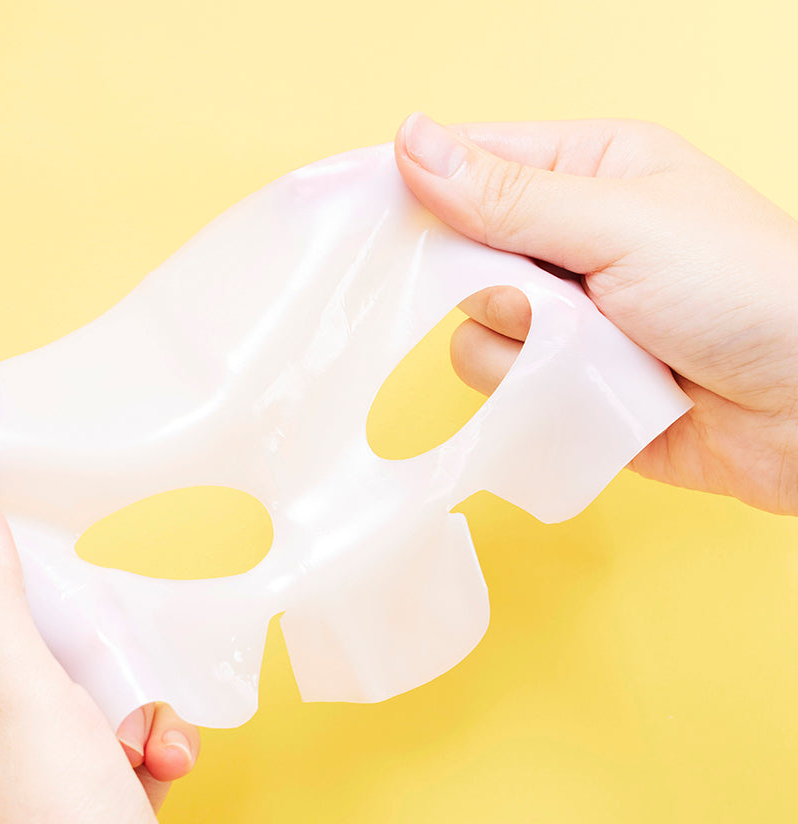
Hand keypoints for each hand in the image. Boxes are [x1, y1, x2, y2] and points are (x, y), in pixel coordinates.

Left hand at [0, 370, 228, 823]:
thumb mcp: (18, 698)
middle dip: (61, 609)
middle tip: (94, 592)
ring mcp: (11, 757)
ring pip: (65, 661)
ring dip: (114, 684)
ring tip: (132, 730)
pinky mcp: (70, 781)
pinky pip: (104, 714)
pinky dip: (139, 728)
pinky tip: (159, 765)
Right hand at [395, 113, 797, 515]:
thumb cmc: (748, 291)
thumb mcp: (624, 225)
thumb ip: (509, 195)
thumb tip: (411, 140)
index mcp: (588, 171)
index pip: (471, 162)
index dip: (414, 185)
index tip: (362, 214)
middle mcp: (568, 242)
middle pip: (459, 255)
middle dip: (495, 284)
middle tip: (552, 295)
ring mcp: (564, 319)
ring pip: (470, 329)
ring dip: (523, 347)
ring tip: (598, 350)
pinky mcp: (563, 385)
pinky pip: (499, 388)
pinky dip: (534, 395)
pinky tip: (591, 392)